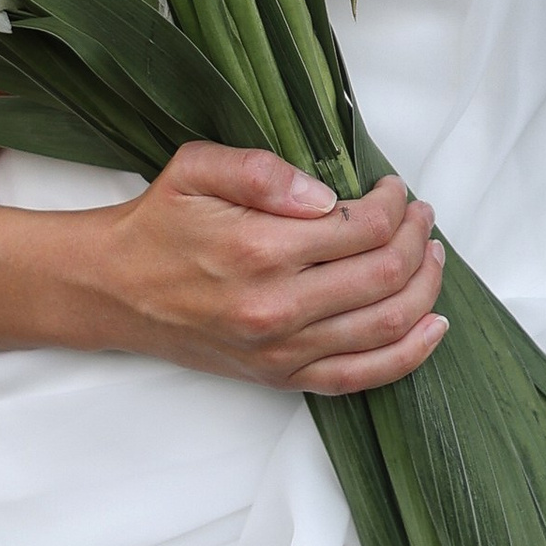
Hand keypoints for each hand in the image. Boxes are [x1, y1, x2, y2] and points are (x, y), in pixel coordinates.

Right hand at [75, 147, 446, 398]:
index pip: (362, 228)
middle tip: (421, 216)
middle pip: (385, 275)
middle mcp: (276, 307)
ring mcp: (281, 350)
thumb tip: (324, 194)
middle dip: (417, 239)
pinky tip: (432, 325)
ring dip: (425, 287)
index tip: (395, 189)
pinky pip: (361, 376)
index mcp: (259, 249)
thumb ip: (262, 169)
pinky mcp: (280, 377)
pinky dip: (409, 354)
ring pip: (385, 325)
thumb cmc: (157, 225)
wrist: (113, 290)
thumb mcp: (195, 169)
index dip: (394, 205)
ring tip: (432, 255)